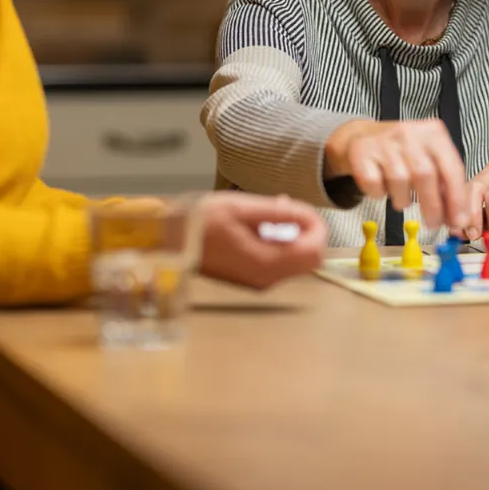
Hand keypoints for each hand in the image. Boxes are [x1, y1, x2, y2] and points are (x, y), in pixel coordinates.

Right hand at [197, 192, 326, 289]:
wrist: (171, 241)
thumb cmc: (202, 221)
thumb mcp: (242, 208)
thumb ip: (277, 213)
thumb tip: (305, 215)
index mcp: (265, 263)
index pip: (313, 252)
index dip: (317, 228)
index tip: (305, 209)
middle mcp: (266, 279)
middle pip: (309, 260)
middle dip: (309, 233)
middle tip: (293, 209)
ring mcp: (259, 282)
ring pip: (297, 262)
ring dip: (296, 237)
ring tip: (276, 212)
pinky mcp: (252, 279)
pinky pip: (280, 263)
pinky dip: (283, 243)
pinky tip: (266, 225)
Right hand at [324, 117, 475, 235]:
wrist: (362, 136)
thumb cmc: (402, 153)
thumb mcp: (428, 158)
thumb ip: (445, 183)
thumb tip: (457, 217)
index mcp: (433, 132)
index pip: (451, 167)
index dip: (457, 198)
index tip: (458, 220)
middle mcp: (409, 132)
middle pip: (426, 175)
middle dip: (433, 206)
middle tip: (433, 224)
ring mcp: (384, 141)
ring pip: (400, 180)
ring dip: (404, 199)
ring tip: (403, 198)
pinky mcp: (361, 152)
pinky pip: (374, 184)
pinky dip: (379, 193)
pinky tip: (381, 186)